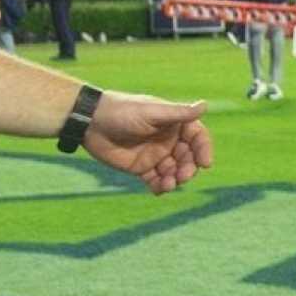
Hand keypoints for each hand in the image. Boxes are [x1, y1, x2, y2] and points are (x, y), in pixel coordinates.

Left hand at [82, 92, 213, 194]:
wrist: (90, 122)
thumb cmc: (123, 111)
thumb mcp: (152, 112)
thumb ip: (178, 113)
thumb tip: (205, 105)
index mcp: (174, 124)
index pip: (197, 137)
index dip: (204, 149)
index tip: (205, 163)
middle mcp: (168, 140)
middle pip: (188, 157)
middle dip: (188, 168)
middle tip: (182, 176)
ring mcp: (155, 155)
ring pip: (173, 171)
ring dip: (175, 179)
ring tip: (168, 185)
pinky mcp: (141, 168)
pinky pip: (156, 180)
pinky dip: (160, 187)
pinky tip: (158, 190)